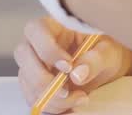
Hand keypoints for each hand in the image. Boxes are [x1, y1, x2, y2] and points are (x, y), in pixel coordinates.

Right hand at [15, 17, 131, 113]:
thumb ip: (95, 59)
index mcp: (54, 25)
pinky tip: (72, 105)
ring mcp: (33, 64)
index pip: (35, 29)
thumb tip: (77, 74)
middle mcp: (38, 43)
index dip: (47, 49)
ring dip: (51, 98)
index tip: (68, 66)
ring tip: (80, 98)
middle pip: (23, 56)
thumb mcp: (108, 51)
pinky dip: (51, 107)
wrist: (107, 66)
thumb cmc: (106, 50)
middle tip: (68, 90)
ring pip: (27, 82)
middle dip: (44, 79)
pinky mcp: (35, 84)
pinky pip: (33, 98)